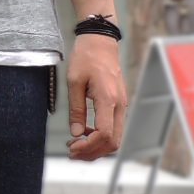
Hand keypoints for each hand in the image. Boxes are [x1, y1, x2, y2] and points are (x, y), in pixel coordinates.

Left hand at [65, 33, 122, 160]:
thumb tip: (76, 134)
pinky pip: (113, 128)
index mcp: (108, 99)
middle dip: (92, 152)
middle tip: (72, 151)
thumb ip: (76, 110)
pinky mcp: (118, 104)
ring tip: (76, 144)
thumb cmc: (86, 57)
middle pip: (113, 142)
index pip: (104, 134)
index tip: (72, 147)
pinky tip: (85, 133)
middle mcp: (119, 105)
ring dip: (96, 146)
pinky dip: (100, 137)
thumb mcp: (74, 82)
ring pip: (114, 138)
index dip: (88, 147)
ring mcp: (121, 105)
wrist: (100, 41)